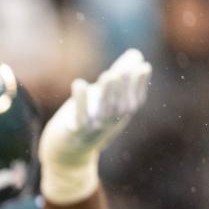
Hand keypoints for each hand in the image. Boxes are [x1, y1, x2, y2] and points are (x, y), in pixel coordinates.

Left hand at [38, 49, 151, 204]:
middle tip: (124, 68)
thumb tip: (137, 54)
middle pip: (120, 106)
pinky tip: (79, 83)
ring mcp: (92, 130)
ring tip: (108, 74)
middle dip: (124, 87)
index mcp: (120, 117)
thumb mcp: (106, 100)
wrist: (65, 153)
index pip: (135, 101)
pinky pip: (78, 118)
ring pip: (103, 113)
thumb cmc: (88, 120)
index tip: (143, 66)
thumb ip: (120, 77)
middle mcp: (109, 125)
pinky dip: (80, 102)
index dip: (139, 85)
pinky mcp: (73, 133)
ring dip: (107, 94)